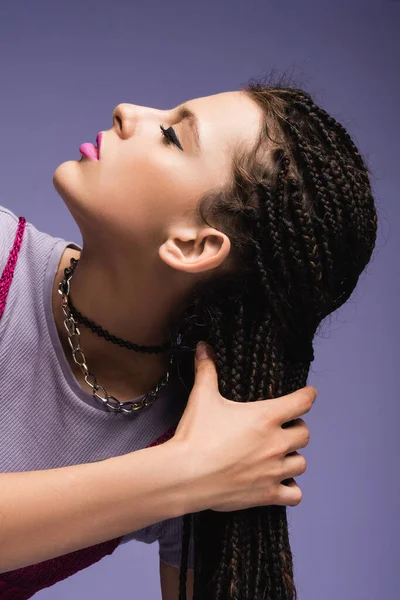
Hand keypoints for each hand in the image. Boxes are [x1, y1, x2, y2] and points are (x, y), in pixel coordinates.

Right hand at [171, 342, 316, 512]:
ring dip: (293, 457)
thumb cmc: (196, 435)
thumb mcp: (202, 397)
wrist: (185, 475)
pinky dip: (291, 488)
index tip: (309, 394)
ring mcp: (274, 470)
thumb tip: (204, 346)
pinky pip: (295, 494)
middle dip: (296, 429)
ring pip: (301, 463)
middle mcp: (276, 443)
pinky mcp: (267, 494)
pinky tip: (280, 482)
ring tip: (279, 455)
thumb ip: (207, 370)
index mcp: (266, 417)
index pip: (302, 402)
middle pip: (305, 434)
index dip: (308, 396)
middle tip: (282, 429)